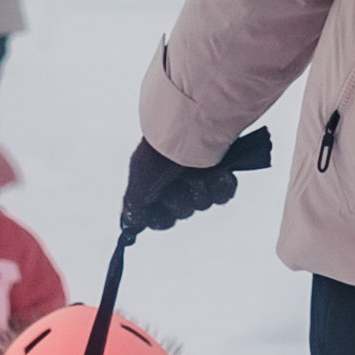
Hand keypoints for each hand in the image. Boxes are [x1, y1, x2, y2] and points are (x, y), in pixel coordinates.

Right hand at [120, 127, 272, 237]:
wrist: (189, 127)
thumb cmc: (159, 154)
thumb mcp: (139, 181)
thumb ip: (134, 208)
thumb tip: (131, 226)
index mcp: (155, 184)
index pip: (162, 218)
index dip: (164, 216)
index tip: (162, 208)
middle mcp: (177, 180)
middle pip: (184, 211)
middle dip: (182, 199)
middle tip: (179, 181)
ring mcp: (200, 176)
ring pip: (204, 203)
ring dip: (200, 189)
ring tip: (197, 171)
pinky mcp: (221, 172)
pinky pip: (224, 194)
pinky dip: (220, 185)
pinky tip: (216, 173)